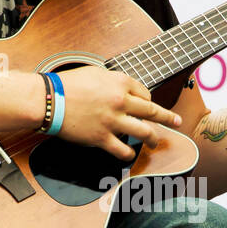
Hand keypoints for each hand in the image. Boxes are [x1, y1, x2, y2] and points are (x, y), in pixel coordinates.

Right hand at [53, 65, 181, 160]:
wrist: (48, 100)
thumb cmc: (67, 84)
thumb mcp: (95, 72)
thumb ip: (114, 81)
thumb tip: (125, 88)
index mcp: (120, 82)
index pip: (145, 94)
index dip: (148, 101)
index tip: (147, 106)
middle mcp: (121, 101)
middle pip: (153, 112)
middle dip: (168, 118)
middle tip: (178, 122)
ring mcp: (113, 121)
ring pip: (144, 132)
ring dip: (153, 139)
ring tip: (155, 143)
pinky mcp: (102, 138)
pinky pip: (124, 149)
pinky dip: (129, 154)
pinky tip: (130, 154)